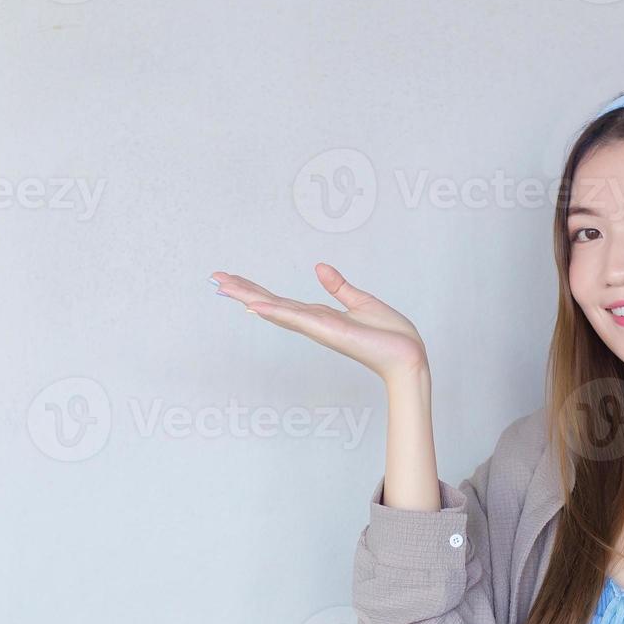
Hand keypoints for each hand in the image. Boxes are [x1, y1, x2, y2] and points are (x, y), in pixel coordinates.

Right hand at [212, 263, 429, 382]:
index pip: (282, 301)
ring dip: (249, 297)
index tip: (233, 280)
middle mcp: (314, 323)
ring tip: (222, 286)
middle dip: (243, 291)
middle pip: (271, 304)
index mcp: (320, 316)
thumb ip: (340, 287)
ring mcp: (318, 328)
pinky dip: (275, 311)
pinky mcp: (328, 330)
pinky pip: (297, 318)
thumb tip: (319, 267)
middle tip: (215, 279)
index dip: (257, 290)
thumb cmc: (391, 336)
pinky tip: (254, 305)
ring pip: (277, 309)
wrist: (408, 356)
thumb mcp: (362, 302)